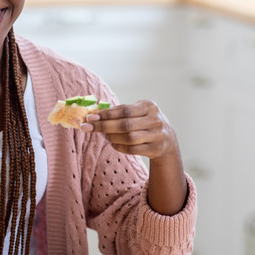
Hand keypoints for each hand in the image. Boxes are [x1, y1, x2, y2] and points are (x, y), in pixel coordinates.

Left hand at [81, 100, 186, 214]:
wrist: (167, 139)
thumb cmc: (145, 122)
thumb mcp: (138, 112)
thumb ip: (119, 111)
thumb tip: (93, 112)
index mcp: (149, 106)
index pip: (124, 110)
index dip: (106, 114)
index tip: (89, 117)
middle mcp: (155, 120)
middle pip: (125, 125)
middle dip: (103, 126)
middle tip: (86, 127)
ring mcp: (157, 135)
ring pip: (128, 138)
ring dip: (111, 137)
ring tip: (103, 135)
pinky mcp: (156, 149)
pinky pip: (132, 149)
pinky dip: (119, 146)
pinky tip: (113, 143)